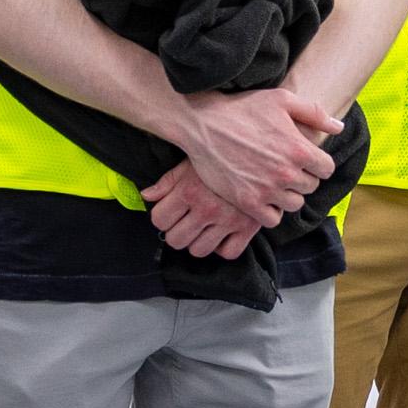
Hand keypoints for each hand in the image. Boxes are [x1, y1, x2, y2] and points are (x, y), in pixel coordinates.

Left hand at [144, 163, 260, 260]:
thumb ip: (167, 181)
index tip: (169, 213)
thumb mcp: (191, 162)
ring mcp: (228, 221)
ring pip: (199, 250)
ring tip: (202, 228)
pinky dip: (222, 247)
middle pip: (176, 240)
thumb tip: (146, 196)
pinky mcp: (248, 228)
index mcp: (190, 191)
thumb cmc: (221, 156)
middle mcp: (207, 209)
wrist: (261, 154)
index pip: (159, 220)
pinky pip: (228, 253)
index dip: (161, 217)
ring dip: (196, 242)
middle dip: (176, 232)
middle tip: (184, 222)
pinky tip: (221, 233)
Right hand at [170, 86, 338, 229]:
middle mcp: (286, 173)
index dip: (317, 163)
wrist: (203, 123)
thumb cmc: (242, 108)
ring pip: (294, 204)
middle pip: (311, 187)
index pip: (326, 169)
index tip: (305, 159)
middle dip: (302, 177)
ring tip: (274, 181)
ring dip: (288, 195)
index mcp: (299, 149)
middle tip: (285, 167)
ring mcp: (267, 190)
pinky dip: (271, 211)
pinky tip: (263, 196)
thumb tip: (338, 127)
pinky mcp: (247, 202)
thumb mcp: (282, 99)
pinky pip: (272, 219)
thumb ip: (314, 113)